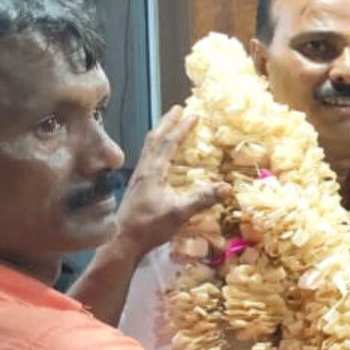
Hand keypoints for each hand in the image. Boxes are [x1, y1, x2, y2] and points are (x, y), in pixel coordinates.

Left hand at [112, 106, 228, 254]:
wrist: (122, 241)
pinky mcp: (138, 185)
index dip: (182, 128)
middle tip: (178, 108)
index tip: (193, 115)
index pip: (169, 143)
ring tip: (169, 124)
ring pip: (148, 147)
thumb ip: (202, 198)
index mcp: (153, 172)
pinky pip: (147, 157)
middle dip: (167, 122)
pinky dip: (156, 147)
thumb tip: (227, 187)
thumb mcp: (179, 213)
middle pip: (154, 139)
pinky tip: (160, 154)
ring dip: (160, 132)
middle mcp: (144, 169)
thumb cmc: (149, 226)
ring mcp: (139, 177)